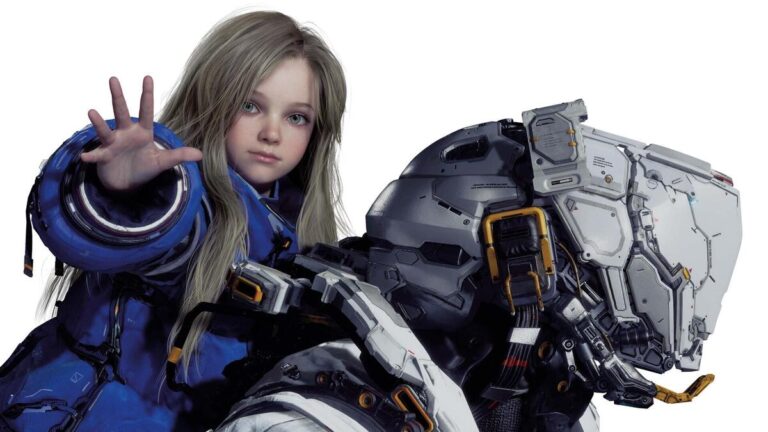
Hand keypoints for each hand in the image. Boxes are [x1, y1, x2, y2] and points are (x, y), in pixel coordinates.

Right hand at [80, 76, 202, 191]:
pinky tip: (85, 156)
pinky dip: (91, 156)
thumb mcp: (163, 162)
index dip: (147, 95)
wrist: (127, 183)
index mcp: (142, 132)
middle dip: (118, 96)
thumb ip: (179, 156)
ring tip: (91, 112)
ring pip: (105, 130)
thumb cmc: (144, 168)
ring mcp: (113, 143)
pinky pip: (97, 155)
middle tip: (114, 79)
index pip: (146, 111)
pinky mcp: (104, 157)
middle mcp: (126, 133)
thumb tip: (200, 155)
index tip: (148, 77)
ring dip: (98, 122)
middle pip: (122, 112)